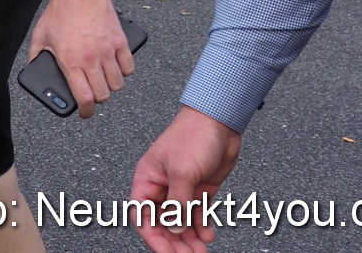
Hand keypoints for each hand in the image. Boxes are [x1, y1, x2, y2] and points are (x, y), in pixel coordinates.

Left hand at [25, 0, 132, 118]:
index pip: (84, 98)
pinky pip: (128, 67)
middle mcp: (91, 60)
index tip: (84, 113)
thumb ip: (36, 54)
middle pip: (103, 95)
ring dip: (110, 87)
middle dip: (97, 99)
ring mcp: (108, 51)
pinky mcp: (120, 42)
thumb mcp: (40, 34)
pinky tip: (115, 68)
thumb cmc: (60, 11)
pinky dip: (124, 72)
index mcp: (71, 61)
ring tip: (103, 80)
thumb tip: (33, 67)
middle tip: (91, 93)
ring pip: (117, 84)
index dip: (85, 111)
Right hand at [131, 106, 244, 252]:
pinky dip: (202, 227)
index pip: (142, 215)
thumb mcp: (183, 172)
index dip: (152, 236)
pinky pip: (197, 215)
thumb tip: (172, 229)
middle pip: (162, 223)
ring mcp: (182, 189)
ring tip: (200, 251)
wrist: (219, 122)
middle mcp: (162, 187)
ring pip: (181, 222)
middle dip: (173, 242)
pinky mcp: (199, 190)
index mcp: (148, 179)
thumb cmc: (192, 136)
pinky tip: (208, 236)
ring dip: (189, 239)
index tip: (166, 252)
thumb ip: (177, 203)